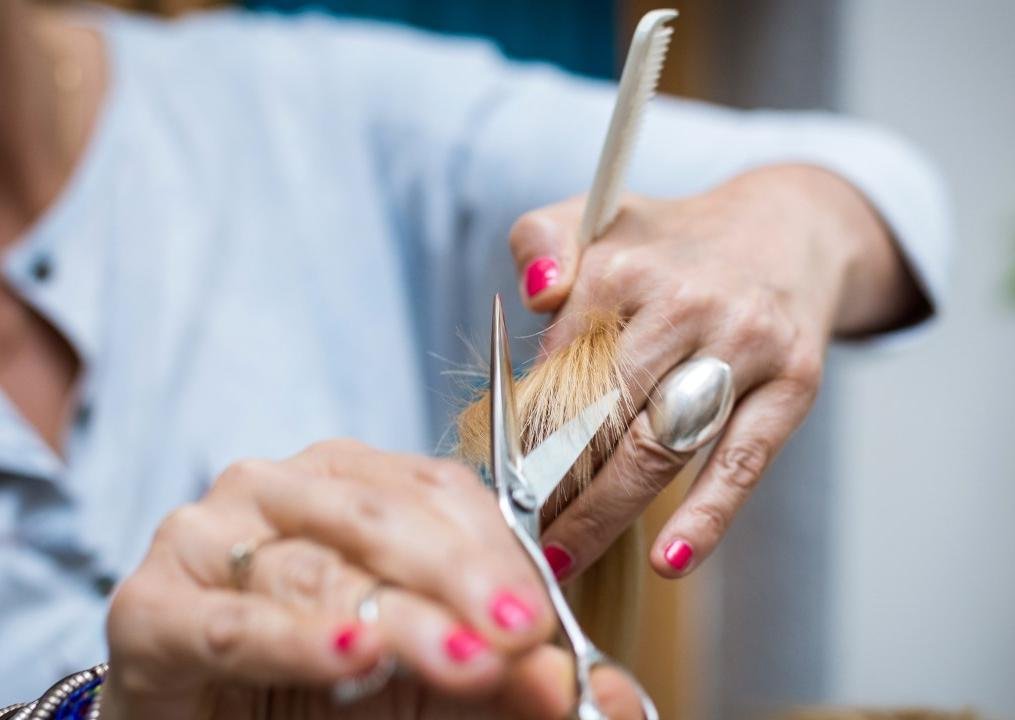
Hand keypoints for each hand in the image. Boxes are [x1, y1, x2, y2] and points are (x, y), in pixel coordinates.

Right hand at [99, 440, 642, 718]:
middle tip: (522, 639)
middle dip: (463, 579)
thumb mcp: (424, 675)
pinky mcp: (153, 606)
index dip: (498, 553)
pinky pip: (236, 624)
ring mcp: (209, 537)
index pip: (439, 492)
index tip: (548, 622)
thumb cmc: (315, 685)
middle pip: (385, 516)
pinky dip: (297, 640)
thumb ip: (501, 672)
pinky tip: (350, 652)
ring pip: (321, 567)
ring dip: (401, 619)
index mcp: (349, 480)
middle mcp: (279, 489)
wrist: (203, 717)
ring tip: (464, 661)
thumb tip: (598, 687)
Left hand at [510, 164, 925, 578]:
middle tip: (516, 537)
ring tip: (563, 556)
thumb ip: (542, 243)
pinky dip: (707, 516)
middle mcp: (685, 303)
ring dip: (605, 511)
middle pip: (602, 416)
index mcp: (624, 267)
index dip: (520, 436)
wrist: (789, 229)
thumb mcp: (598, 215)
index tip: (497, 484)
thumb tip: (534, 298)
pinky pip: (742, 461)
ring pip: (661, 446)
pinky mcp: (793, 383)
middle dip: (551, 486)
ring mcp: (744, 345)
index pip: (555, 371)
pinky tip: (670, 560)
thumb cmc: (674, 243)